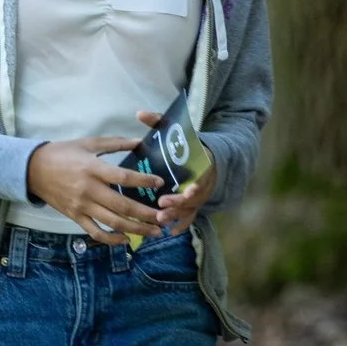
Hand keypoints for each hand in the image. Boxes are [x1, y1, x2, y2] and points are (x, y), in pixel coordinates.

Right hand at [26, 136, 162, 246]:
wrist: (33, 169)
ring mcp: (82, 206)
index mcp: (93, 169)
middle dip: (146, 214)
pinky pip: (95, 232)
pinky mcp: (75, 217)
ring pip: (113, 223)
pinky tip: (125, 239)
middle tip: (164, 217)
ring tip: (154, 232)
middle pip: (122, 206)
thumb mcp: (88, 143)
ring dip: (136, 229)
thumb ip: (114, 143)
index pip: (123, 177)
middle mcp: (89, 190)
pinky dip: (111, 239)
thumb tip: (138, 141)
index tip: (160, 183)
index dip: (143, 181)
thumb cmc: (62, 153)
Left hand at [117, 107, 215, 238]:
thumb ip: (159, 122)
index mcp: (203, 163)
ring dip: (176, 216)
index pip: (201, 177)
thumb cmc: (185, 143)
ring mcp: (199, 195)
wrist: (207, 155)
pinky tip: (171, 232)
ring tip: (160, 221)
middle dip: (178, 204)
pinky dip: (182, 225)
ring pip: (190, 209)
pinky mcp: (194, 204)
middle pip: (193, 198)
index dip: (192, 187)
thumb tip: (139, 113)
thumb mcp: (174, 130)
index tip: (179, 191)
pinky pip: (190, 218)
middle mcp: (203, 181)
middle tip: (161, 207)